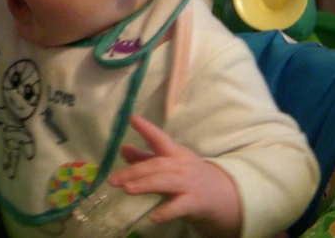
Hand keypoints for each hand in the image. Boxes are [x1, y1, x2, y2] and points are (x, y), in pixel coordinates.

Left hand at [107, 115, 241, 237]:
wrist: (222, 195)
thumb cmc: (188, 175)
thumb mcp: (169, 163)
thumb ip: (145, 157)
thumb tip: (122, 148)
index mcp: (174, 152)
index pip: (159, 138)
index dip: (147, 128)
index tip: (132, 118)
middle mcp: (181, 165)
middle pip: (157, 164)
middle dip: (134, 171)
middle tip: (113, 179)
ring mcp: (189, 184)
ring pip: (166, 182)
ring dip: (145, 184)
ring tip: (127, 189)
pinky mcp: (195, 203)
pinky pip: (180, 207)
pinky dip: (166, 211)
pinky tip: (153, 217)